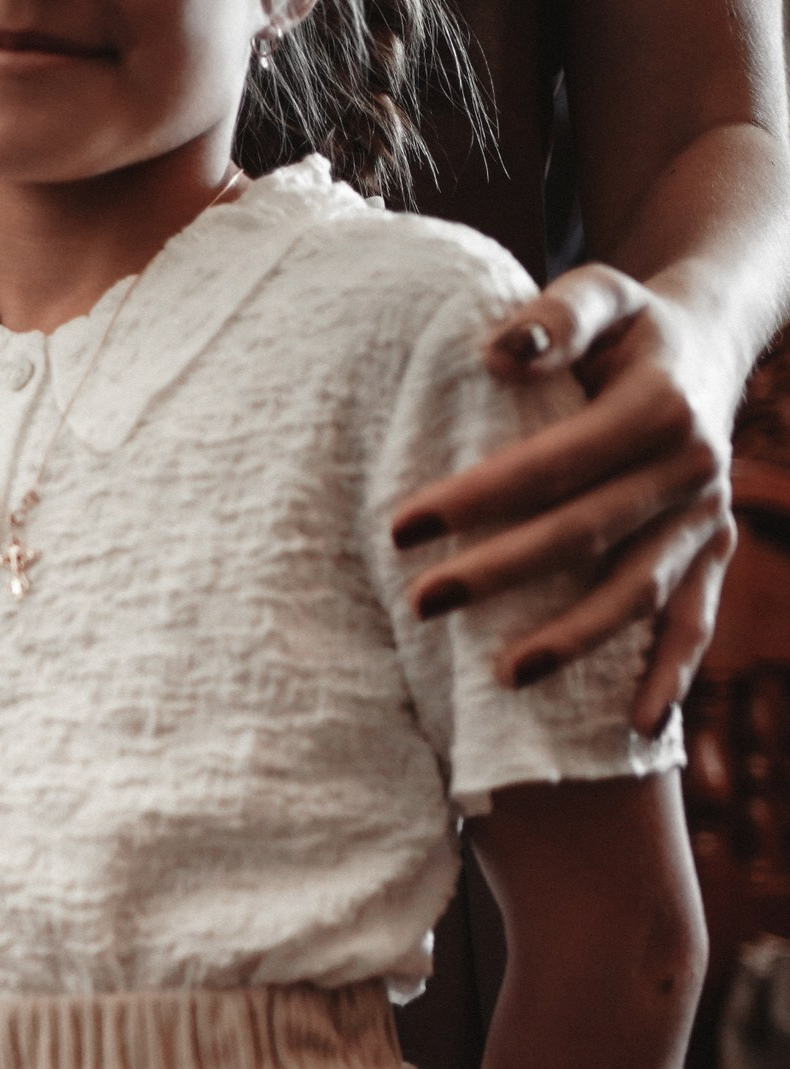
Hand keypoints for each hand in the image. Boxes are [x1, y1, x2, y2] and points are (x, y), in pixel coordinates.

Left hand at [394, 263, 738, 732]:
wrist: (707, 343)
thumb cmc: (626, 325)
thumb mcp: (600, 292)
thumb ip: (554, 317)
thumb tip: (496, 353)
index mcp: (660, 406)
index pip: (556, 462)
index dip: (480, 497)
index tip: (401, 527)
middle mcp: (693, 467)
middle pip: (587, 533)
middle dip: (500, 573)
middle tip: (418, 603)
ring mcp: (707, 520)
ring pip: (638, 590)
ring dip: (574, 639)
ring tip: (502, 676)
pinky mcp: (712, 555)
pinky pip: (693, 624)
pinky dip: (670, 677)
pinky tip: (638, 732)